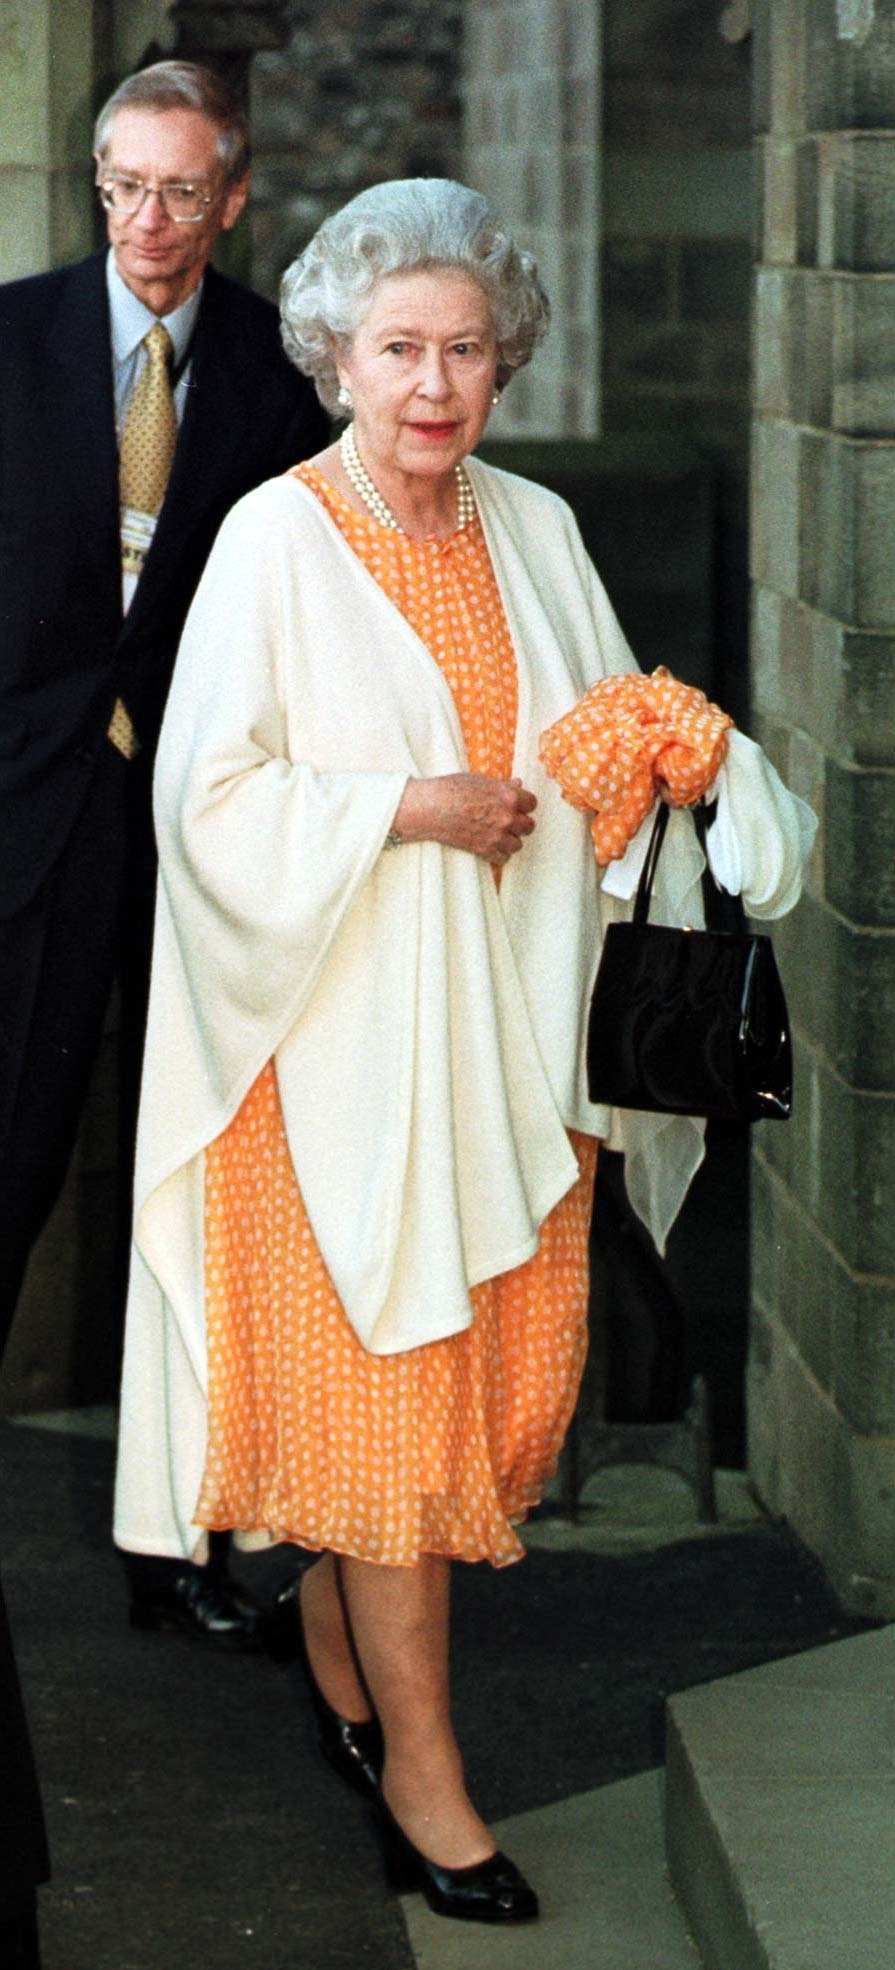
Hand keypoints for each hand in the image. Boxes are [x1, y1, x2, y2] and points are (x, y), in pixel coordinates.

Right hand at [393, 773, 537, 866]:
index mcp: (508, 796)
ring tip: (499, 835)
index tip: (517, 807)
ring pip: (518, 844)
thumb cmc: (451, 789)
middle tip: (508, 822)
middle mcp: (507, 817)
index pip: (532, 804)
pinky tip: (491, 846)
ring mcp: (497, 835)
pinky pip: (503, 858)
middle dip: (519, 824)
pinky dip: (499, 854)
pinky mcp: (485, 850)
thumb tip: (518, 785)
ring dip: (510, 840)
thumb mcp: (479, 781)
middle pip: (529, 826)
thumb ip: (502, 787)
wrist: (430, 808)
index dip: (524, 805)